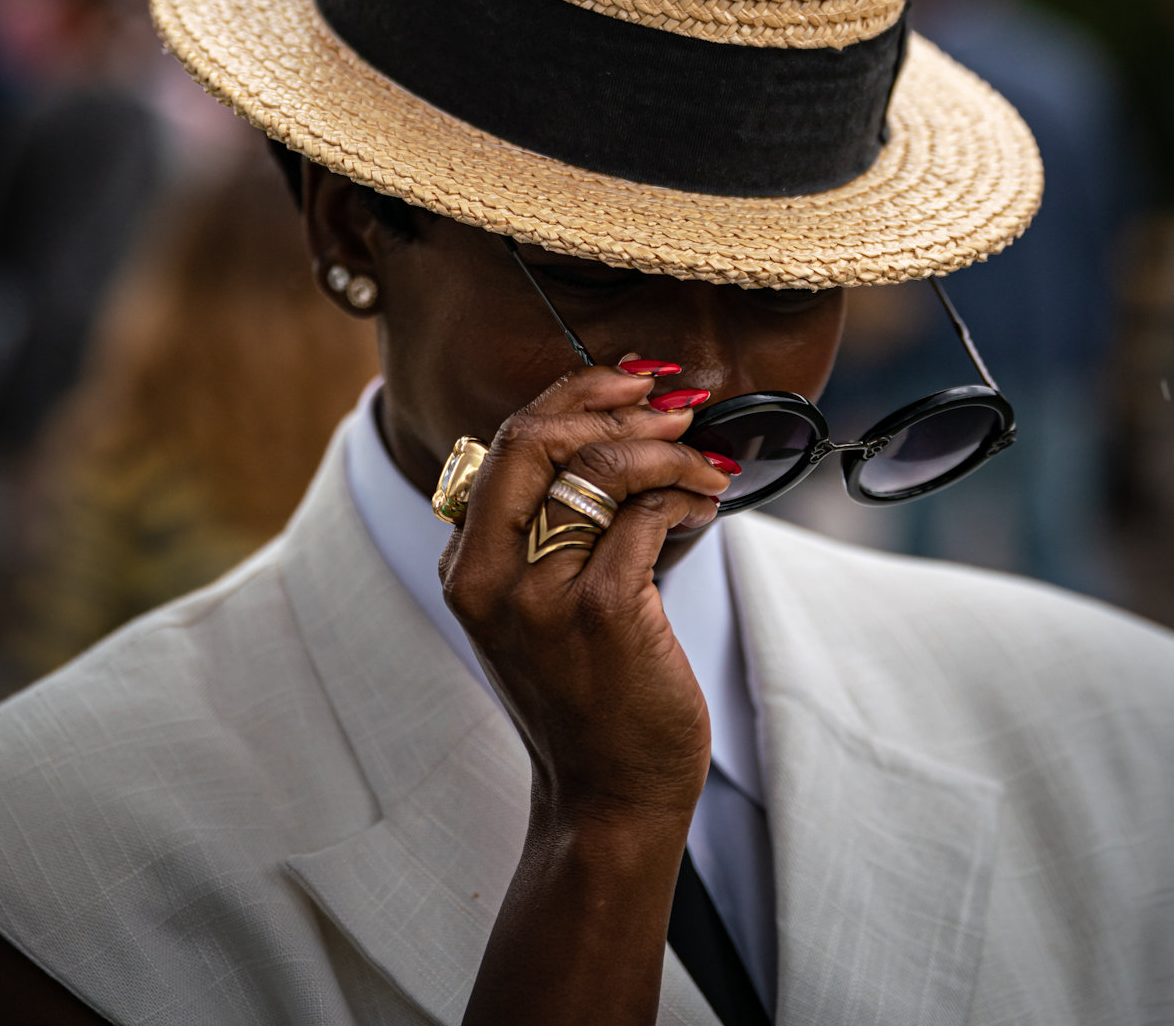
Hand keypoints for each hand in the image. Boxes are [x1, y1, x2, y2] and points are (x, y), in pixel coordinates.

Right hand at [440, 360, 729, 827]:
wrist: (608, 796)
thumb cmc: (584, 692)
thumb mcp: (532, 605)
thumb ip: (544, 526)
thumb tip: (611, 425)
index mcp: (467, 564)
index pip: (506, 439)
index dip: (573, 393)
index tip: (631, 379)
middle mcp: (490, 575)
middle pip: (535, 436)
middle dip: (613, 402)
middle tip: (675, 403)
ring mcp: (542, 594)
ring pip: (603, 467)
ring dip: (668, 449)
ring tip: (705, 461)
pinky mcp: (602, 610)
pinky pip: (647, 513)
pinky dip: (687, 495)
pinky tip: (706, 506)